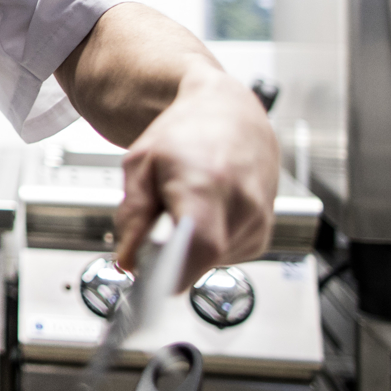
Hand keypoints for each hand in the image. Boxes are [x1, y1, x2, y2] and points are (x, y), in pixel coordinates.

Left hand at [113, 61, 277, 285]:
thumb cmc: (187, 132)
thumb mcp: (140, 163)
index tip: (147, 275)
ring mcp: (258, 222)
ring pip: (209, 263)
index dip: (171, 271)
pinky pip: (224, 257)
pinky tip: (204, 213)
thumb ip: (131, 214)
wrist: (231, 114)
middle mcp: (242, 205)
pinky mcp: (262, 234)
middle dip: (169, 257)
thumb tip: (128, 260)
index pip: (199, 248)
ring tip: (185, 208)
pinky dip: (206, 243)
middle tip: (155, 229)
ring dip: (188, 248)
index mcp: (209, 184)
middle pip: (200, 261)